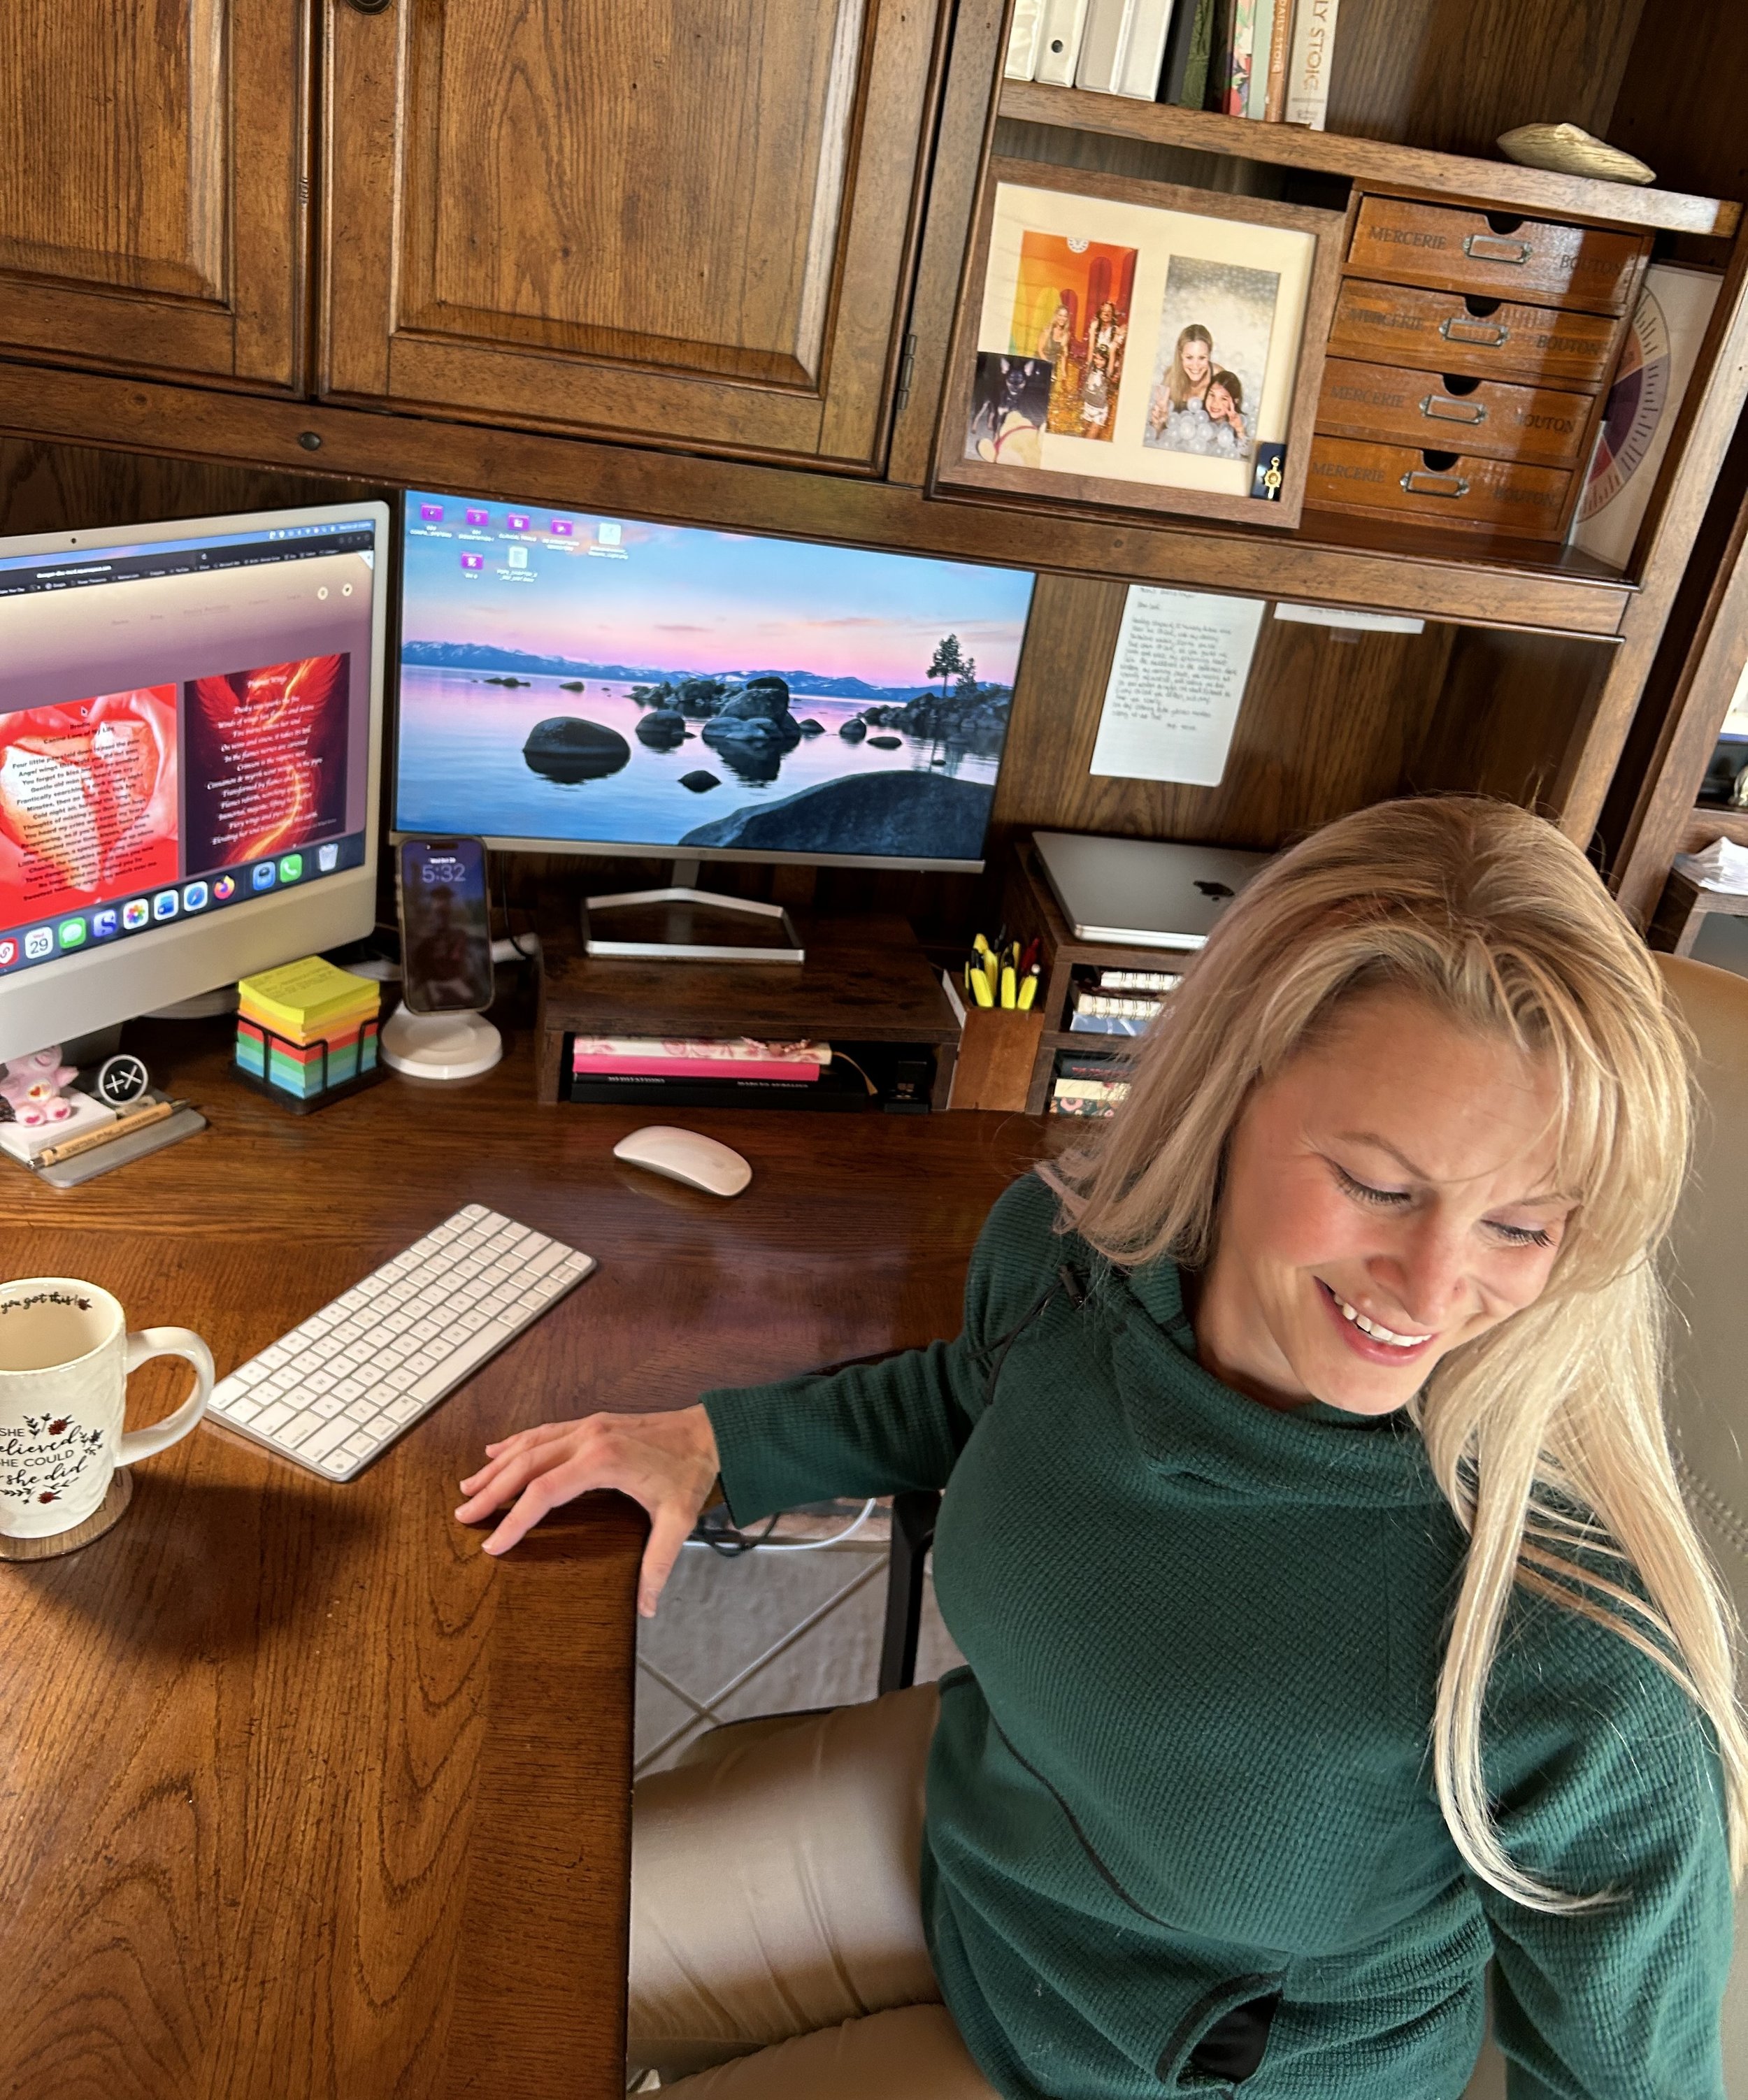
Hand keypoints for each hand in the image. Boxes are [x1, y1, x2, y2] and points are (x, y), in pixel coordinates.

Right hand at [455, 1402, 721, 1614]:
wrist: (709, 1430)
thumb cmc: (690, 1471)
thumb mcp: (678, 1519)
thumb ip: (658, 1563)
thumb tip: (647, 1607)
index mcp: (603, 1461)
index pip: (544, 1493)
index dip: (515, 1520)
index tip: (493, 1544)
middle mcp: (588, 1439)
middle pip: (526, 1465)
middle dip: (492, 1491)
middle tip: (463, 1515)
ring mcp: (587, 1427)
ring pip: (530, 1445)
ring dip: (497, 1466)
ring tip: (469, 1487)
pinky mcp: (591, 1423)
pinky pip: (544, 1432)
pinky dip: (516, 1443)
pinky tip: (497, 1451)